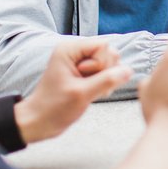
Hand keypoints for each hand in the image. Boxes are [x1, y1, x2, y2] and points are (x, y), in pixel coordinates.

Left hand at [16, 38, 131, 143]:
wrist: (39, 122)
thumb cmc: (54, 108)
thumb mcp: (82, 94)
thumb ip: (106, 81)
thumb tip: (128, 71)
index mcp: (69, 49)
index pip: (103, 46)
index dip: (103, 64)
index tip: (87, 79)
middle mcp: (75, 51)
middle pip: (108, 52)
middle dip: (106, 72)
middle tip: (90, 88)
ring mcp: (79, 62)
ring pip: (108, 63)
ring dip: (106, 79)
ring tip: (91, 93)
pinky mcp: (83, 73)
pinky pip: (104, 72)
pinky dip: (103, 83)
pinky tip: (93, 94)